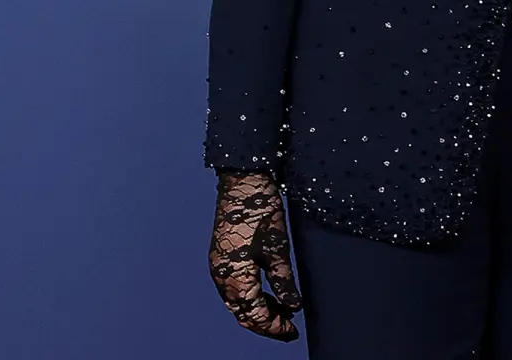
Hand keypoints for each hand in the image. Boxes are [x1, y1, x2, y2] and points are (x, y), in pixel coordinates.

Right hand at [209, 169, 301, 340]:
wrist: (242, 178)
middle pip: (243, 312)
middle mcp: (221, 276)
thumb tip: (293, 306)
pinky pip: (233, 286)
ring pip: (237, 301)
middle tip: (288, 327)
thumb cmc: (259, 208)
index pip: (254, 315)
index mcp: (233, 276)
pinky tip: (266, 291)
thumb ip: (283, 280)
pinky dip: (250, 295)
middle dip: (265, 322)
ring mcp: (218, 265)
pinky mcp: (221, 255)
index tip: (292, 332)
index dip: (273, 327)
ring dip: (257, 309)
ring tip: (281, 311)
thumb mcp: (277, 246)